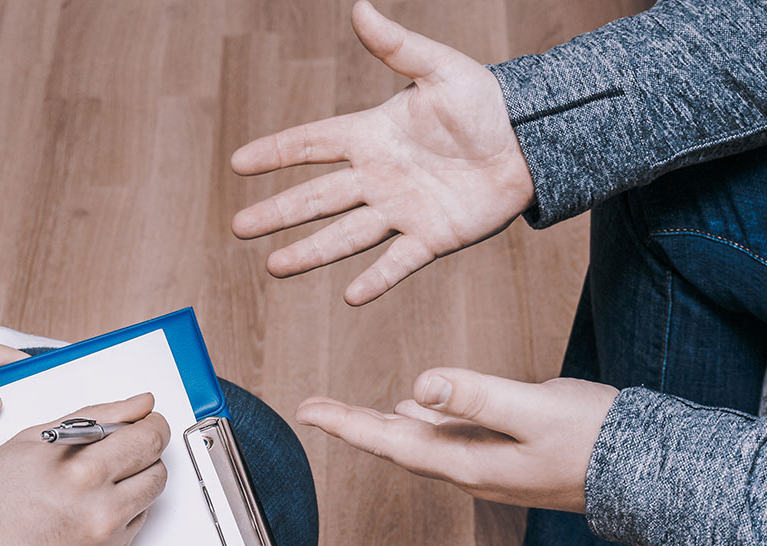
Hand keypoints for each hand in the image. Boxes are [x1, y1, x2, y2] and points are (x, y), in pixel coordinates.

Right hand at [0, 395, 169, 545]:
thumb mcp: (33, 443)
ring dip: (127, 492)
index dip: (151, 426)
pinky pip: (130, 536)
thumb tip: (142, 404)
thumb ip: (97, 418)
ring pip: (147, 504)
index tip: (147, 424)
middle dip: (141, 458)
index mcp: (83, 475)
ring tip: (84, 492)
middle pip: (158, 473)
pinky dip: (113, 524)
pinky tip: (75, 521)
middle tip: (111, 457)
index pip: (150, 439)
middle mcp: (101, 516)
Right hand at [231, 0, 533, 305]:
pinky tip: (350, 296)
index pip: (313, 143)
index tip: (239, 162)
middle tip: (239, 227)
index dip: (277, 152)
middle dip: (278, 213)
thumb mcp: (440, 69)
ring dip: (311, 252)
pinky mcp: (431, 238)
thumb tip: (361, 7)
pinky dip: (377, 279)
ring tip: (274, 266)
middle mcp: (379, 177)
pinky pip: (398, 262)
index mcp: (373, 136)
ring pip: (345, 235)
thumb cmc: (484, 101)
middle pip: (317, 199)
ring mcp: (402, 211)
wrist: (528, 141)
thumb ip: (398, 47)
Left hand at [296, 368, 617, 511]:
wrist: (647, 474)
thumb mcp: (534, 411)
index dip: (347, 425)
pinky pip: (450, 441)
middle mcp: (471, 472)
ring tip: (353, 415)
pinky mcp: (507, 458)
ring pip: (423, 445)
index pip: (391, 442)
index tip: (307, 412)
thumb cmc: (597, 440)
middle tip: (315, 411)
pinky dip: (425, 425)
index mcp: (468, 463)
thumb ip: (477, 397)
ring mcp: (490, 468)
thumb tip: (418, 388)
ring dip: (385, 428)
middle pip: (398, 446)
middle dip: (355, 426)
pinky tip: (419, 412)